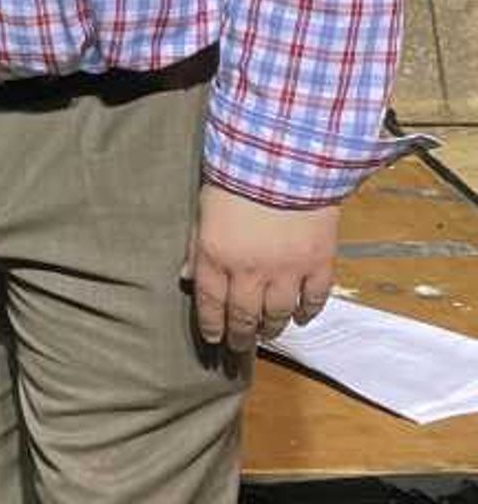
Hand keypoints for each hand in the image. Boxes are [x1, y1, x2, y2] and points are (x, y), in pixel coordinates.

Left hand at [182, 185, 338, 350]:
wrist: (286, 157)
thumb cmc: (238, 177)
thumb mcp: (205, 209)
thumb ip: (196, 245)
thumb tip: (186, 276)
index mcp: (216, 257)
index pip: (210, 304)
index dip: (212, 326)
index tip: (214, 339)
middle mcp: (249, 272)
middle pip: (244, 317)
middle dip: (240, 336)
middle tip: (240, 346)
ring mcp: (286, 270)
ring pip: (278, 314)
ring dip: (272, 327)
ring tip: (268, 332)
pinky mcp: (318, 262)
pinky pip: (314, 299)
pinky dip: (307, 311)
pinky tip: (301, 316)